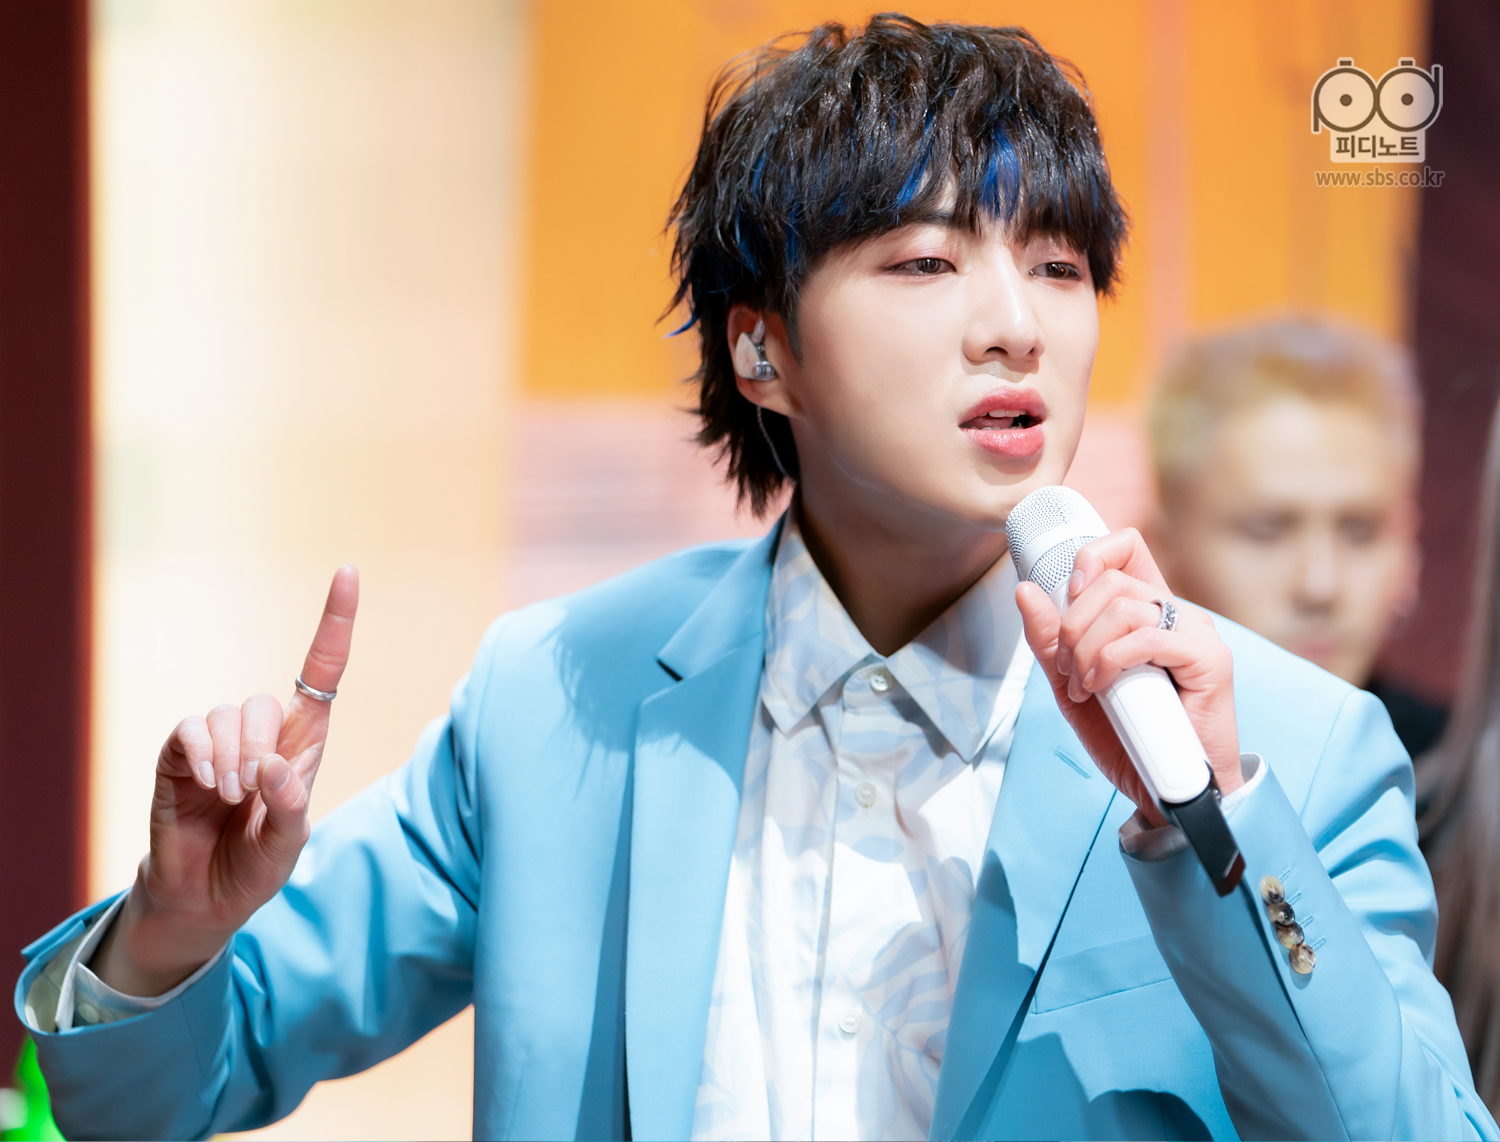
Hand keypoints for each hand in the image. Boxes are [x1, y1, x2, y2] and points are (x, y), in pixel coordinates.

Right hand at [93, 565, 358, 996]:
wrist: (203, 899)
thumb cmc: (255, 866)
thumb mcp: (289, 846)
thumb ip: (289, 809)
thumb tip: (273, 768)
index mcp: (301, 746)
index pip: (322, 673)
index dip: (333, 623)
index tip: (346, 571)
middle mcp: (261, 735)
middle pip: (266, 703)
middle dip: (263, 749)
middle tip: (254, 793)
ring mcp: (217, 744)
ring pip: (229, 715)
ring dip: (233, 760)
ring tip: (231, 800)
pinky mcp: (178, 756)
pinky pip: (191, 729)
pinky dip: (204, 756)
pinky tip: (210, 788)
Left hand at [1014, 529, 1240, 826]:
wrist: (1166, 792)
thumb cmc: (1128, 739)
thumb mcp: (1073, 686)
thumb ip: (1050, 642)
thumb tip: (1026, 590)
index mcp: (1147, 612)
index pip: (1125, 547)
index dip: (1089, 558)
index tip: (1066, 598)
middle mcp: (1175, 614)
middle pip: (1111, 580)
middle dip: (1071, 623)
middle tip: (1066, 668)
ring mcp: (1196, 633)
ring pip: (1125, 606)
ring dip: (1086, 648)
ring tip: (1085, 686)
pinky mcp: (1210, 659)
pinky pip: (1148, 637)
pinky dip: (1111, 660)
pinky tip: (1102, 688)